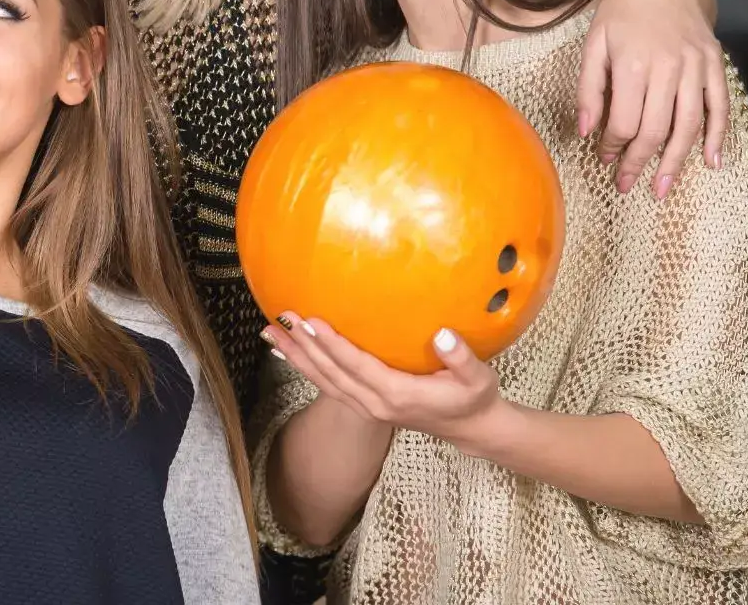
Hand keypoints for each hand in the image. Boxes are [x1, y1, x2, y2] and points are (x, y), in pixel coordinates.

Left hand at [263, 313, 504, 451]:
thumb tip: (443, 336)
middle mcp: (375, 404)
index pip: (356, 366)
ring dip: (296, 357)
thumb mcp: (478, 378)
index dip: (332, 344)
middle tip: (281, 318)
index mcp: (398, 394)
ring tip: (270, 333)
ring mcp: (367, 407)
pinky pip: (328, 386)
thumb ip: (461, 358)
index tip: (311, 321)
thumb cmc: (474, 397)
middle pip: (330, 373)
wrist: (470, 428)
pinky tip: (289, 350)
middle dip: (304, 346)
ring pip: (323, 382)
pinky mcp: (364, 405)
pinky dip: (306, 367)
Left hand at [578, 0, 727, 198]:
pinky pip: (720, 106)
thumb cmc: (621, 14)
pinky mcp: (714, 64)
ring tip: (662, 188)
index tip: (604, 159)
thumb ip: (588, 89)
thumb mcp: (593, 45)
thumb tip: (585, 131)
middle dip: (640, 163)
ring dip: (676, 161)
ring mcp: (695, 67)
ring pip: (689, 125)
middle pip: (655, 129)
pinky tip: (711, 161)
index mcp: (632, 64)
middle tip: (627, 186)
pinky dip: (717, 136)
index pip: (623, 122)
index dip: (612, 147)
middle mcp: (667, 68)